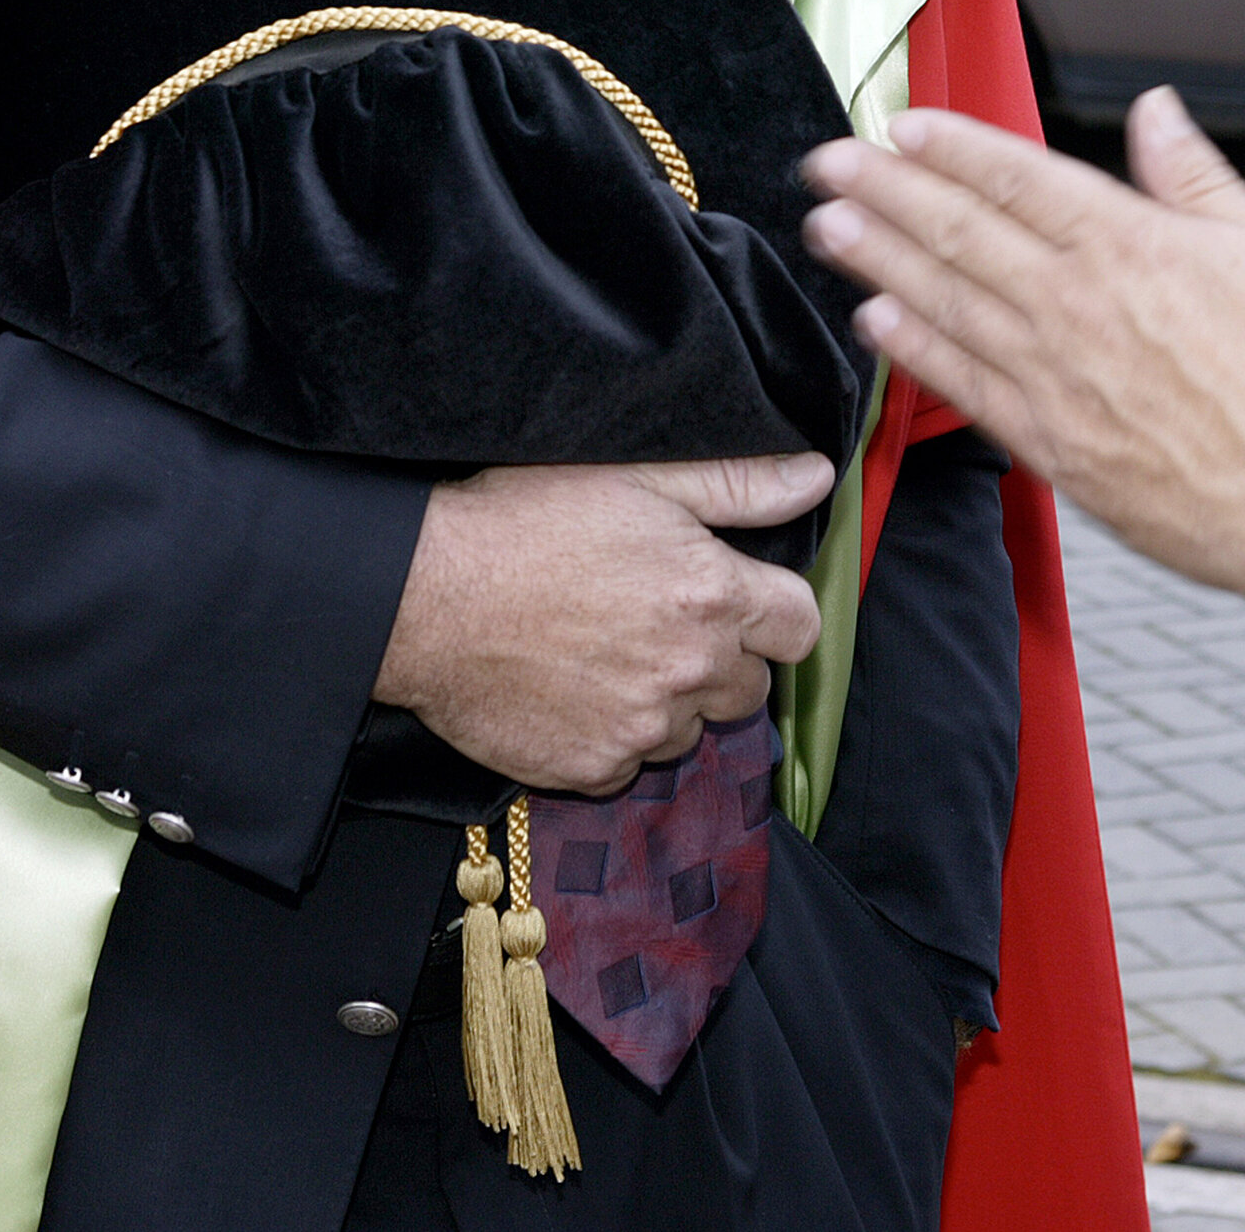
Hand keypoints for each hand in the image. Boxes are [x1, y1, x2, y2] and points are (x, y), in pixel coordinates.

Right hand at [372, 453, 830, 794]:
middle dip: (722, 658)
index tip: (739, 599)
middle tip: (660, 622)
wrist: (425, 595)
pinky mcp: (592, 767)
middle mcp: (691, 669)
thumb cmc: (525, 520)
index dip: (775, 612)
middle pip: (751, 686)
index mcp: (714, 594)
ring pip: (691, 729)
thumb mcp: (638, 476)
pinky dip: (613, 736)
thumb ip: (738, 483)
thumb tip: (819, 477)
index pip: (802, 628)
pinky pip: (630, 763)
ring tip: (608, 653)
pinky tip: (572, 691)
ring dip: (668, 701)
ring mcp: (642, 727)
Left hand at [802, 87, 1244, 658]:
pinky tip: (879, 323)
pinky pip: (964, 387)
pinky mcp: (1054, 446)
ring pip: (946, 303)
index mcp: (1132, 245)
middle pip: (960, 232)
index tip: (898, 125)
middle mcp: (1079, 306)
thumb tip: (1155, 111)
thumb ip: (1194, 176)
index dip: (949, 147)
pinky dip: (916, 351)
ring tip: (829, 226)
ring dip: (878, 261)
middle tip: (827, 162)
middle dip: (884, 191)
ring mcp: (1058, 379)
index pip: (1016, 177)